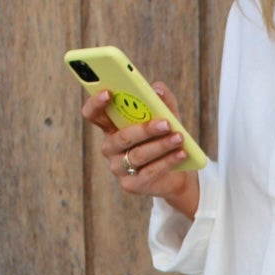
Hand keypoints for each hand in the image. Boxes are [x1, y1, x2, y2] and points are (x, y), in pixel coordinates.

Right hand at [82, 78, 199, 219]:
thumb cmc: (165, 137)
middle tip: (166, 123)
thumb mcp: (167, 114)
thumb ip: (162, 99)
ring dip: (161, 146)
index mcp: (111, 126)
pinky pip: (148, 172)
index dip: (95, 104)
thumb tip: (157, 89)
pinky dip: (167, 162)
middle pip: (121, 138)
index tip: (109, 93)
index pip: (93, 114)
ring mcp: (118, 168)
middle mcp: (110, 147)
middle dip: (144, 130)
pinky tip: (181, 153)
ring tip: (179, 137)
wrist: (177, 172)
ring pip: (137, 155)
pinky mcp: (131, 185)